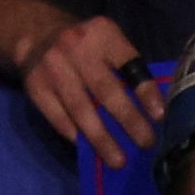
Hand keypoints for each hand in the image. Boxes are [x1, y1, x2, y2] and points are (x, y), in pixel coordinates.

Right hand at [14, 10, 155, 160]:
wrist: (34, 33)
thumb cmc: (85, 44)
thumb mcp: (108, 40)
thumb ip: (127, 65)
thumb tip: (152, 108)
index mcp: (102, 34)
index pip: (129, 64)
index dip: (145, 91)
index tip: (160, 116)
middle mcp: (76, 48)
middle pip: (105, 90)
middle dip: (128, 120)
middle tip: (146, 144)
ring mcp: (53, 68)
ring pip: (81, 109)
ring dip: (101, 138)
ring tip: (118, 160)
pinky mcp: (36, 86)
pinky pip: (58, 117)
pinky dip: (75, 134)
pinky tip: (89, 149)